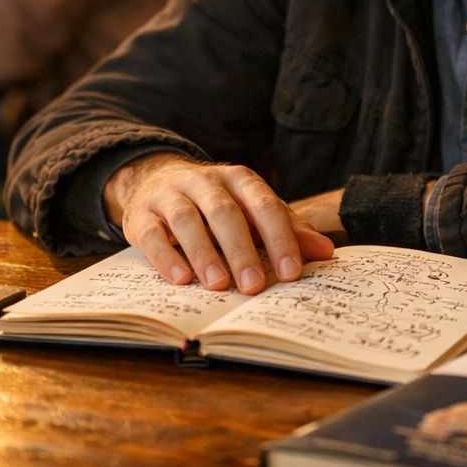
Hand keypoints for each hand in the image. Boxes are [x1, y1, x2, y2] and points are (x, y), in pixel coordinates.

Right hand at [105, 153, 334, 294]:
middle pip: (224, 212)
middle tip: (254, 287)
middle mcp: (203, 181)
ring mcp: (169, 195)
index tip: (291, 272)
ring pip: (187, 219)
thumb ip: (287, 230)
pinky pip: (152, 234)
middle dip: (241, 250)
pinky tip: (179, 279)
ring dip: (203, 253)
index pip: (263, 204)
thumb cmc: (216, 205)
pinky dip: (166, 256)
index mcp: (238, 178)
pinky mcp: (141, 215)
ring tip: (218, 285)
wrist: (155, 181)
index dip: (279, 237)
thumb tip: (326, 252)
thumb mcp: (252, 212)